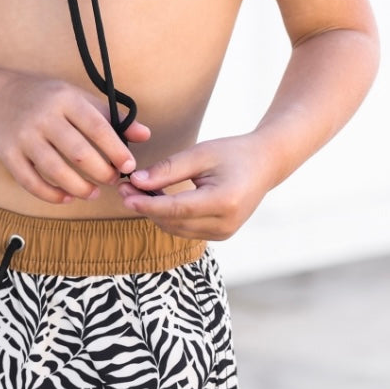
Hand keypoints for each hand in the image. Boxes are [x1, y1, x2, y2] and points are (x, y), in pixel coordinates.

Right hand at [0, 74, 150, 204]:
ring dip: (80, 188)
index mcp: (66, 99)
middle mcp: (43, 117)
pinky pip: (31, 182)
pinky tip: (67, 197)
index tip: (130, 166)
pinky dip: (51, 194)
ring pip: (55, 171)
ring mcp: (24, 136)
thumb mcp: (79, 98)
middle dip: (101, 172)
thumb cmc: (49, 99)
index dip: (116, 150)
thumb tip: (145, 135)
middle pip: (78, 153)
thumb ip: (111, 117)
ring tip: (94, 193)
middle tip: (113, 180)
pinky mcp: (8, 154)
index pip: (96, 127)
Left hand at [115, 134, 272, 239]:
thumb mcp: (200, 154)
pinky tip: (156, 200)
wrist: (265, 164)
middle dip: (146, 207)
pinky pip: (185, 230)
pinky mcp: (221, 235)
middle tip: (124, 188)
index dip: (147, 204)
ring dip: (154, 213)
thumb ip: (168, 169)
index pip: (177, 209)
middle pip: (174, 221)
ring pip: (177, 229)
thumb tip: (136, 181)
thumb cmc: (233, 153)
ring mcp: (224, 233)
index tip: (125, 194)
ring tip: (135, 192)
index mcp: (224, 201)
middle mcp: (225, 223)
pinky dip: (168, 217)